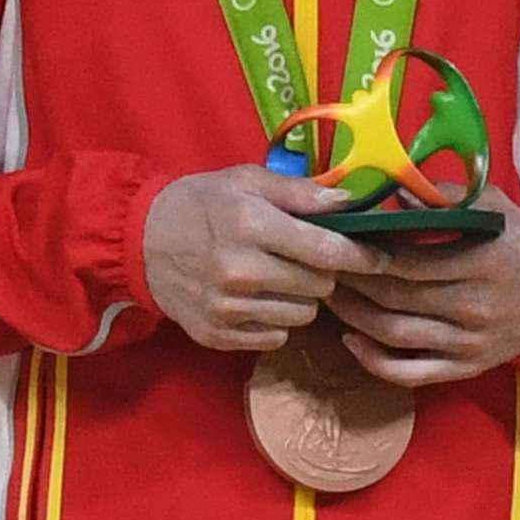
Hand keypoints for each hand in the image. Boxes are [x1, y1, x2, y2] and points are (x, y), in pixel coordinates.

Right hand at [140, 165, 382, 350]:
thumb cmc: (200, 204)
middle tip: (305, 258)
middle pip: (319, 286)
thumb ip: (300, 192)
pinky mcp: (218, 335)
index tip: (380, 259)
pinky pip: (275, 337)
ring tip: (277, 277)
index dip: (362, 257)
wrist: (139, 243)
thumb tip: (349, 202)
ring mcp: (228, 309)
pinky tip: (257, 298)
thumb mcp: (246, 181)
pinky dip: (275, 320)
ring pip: (302, 315)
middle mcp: (240, 271)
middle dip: (323, 272)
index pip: (326, 252)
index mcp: (250, 226)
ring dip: (301, 298)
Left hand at [326, 202, 519, 387]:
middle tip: (323, 264)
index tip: (339, 238)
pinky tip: (351, 340)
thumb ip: (447, 196)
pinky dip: (374, 361)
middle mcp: (473, 306)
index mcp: (481, 262)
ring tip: (329, 294)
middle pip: (394, 297)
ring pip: (394, 334)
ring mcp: (467, 342)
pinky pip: (409, 372)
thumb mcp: (497, 208)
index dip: (366, 252)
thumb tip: (394, 189)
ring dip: (353, 315)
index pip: (408, 261)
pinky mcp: (463, 368)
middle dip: (351, 281)